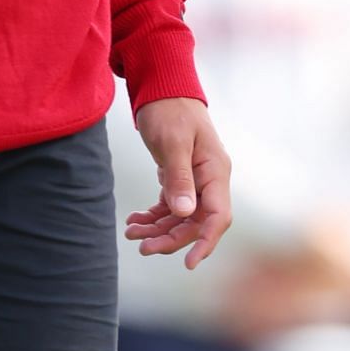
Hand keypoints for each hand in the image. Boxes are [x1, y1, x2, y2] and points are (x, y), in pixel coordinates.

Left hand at [127, 97, 232, 268]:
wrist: (163, 86)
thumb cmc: (170, 109)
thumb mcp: (172, 142)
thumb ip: (179, 178)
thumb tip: (185, 213)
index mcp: (215, 171)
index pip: (218, 216)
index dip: (205, 242)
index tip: (188, 264)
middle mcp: (209, 179)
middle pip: (195, 222)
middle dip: (170, 238)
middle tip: (141, 246)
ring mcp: (196, 179)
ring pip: (180, 218)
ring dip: (158, 229)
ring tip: (131, 232)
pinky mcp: (180, 177)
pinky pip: (170, 206)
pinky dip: (153, 216)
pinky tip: (135, 221)